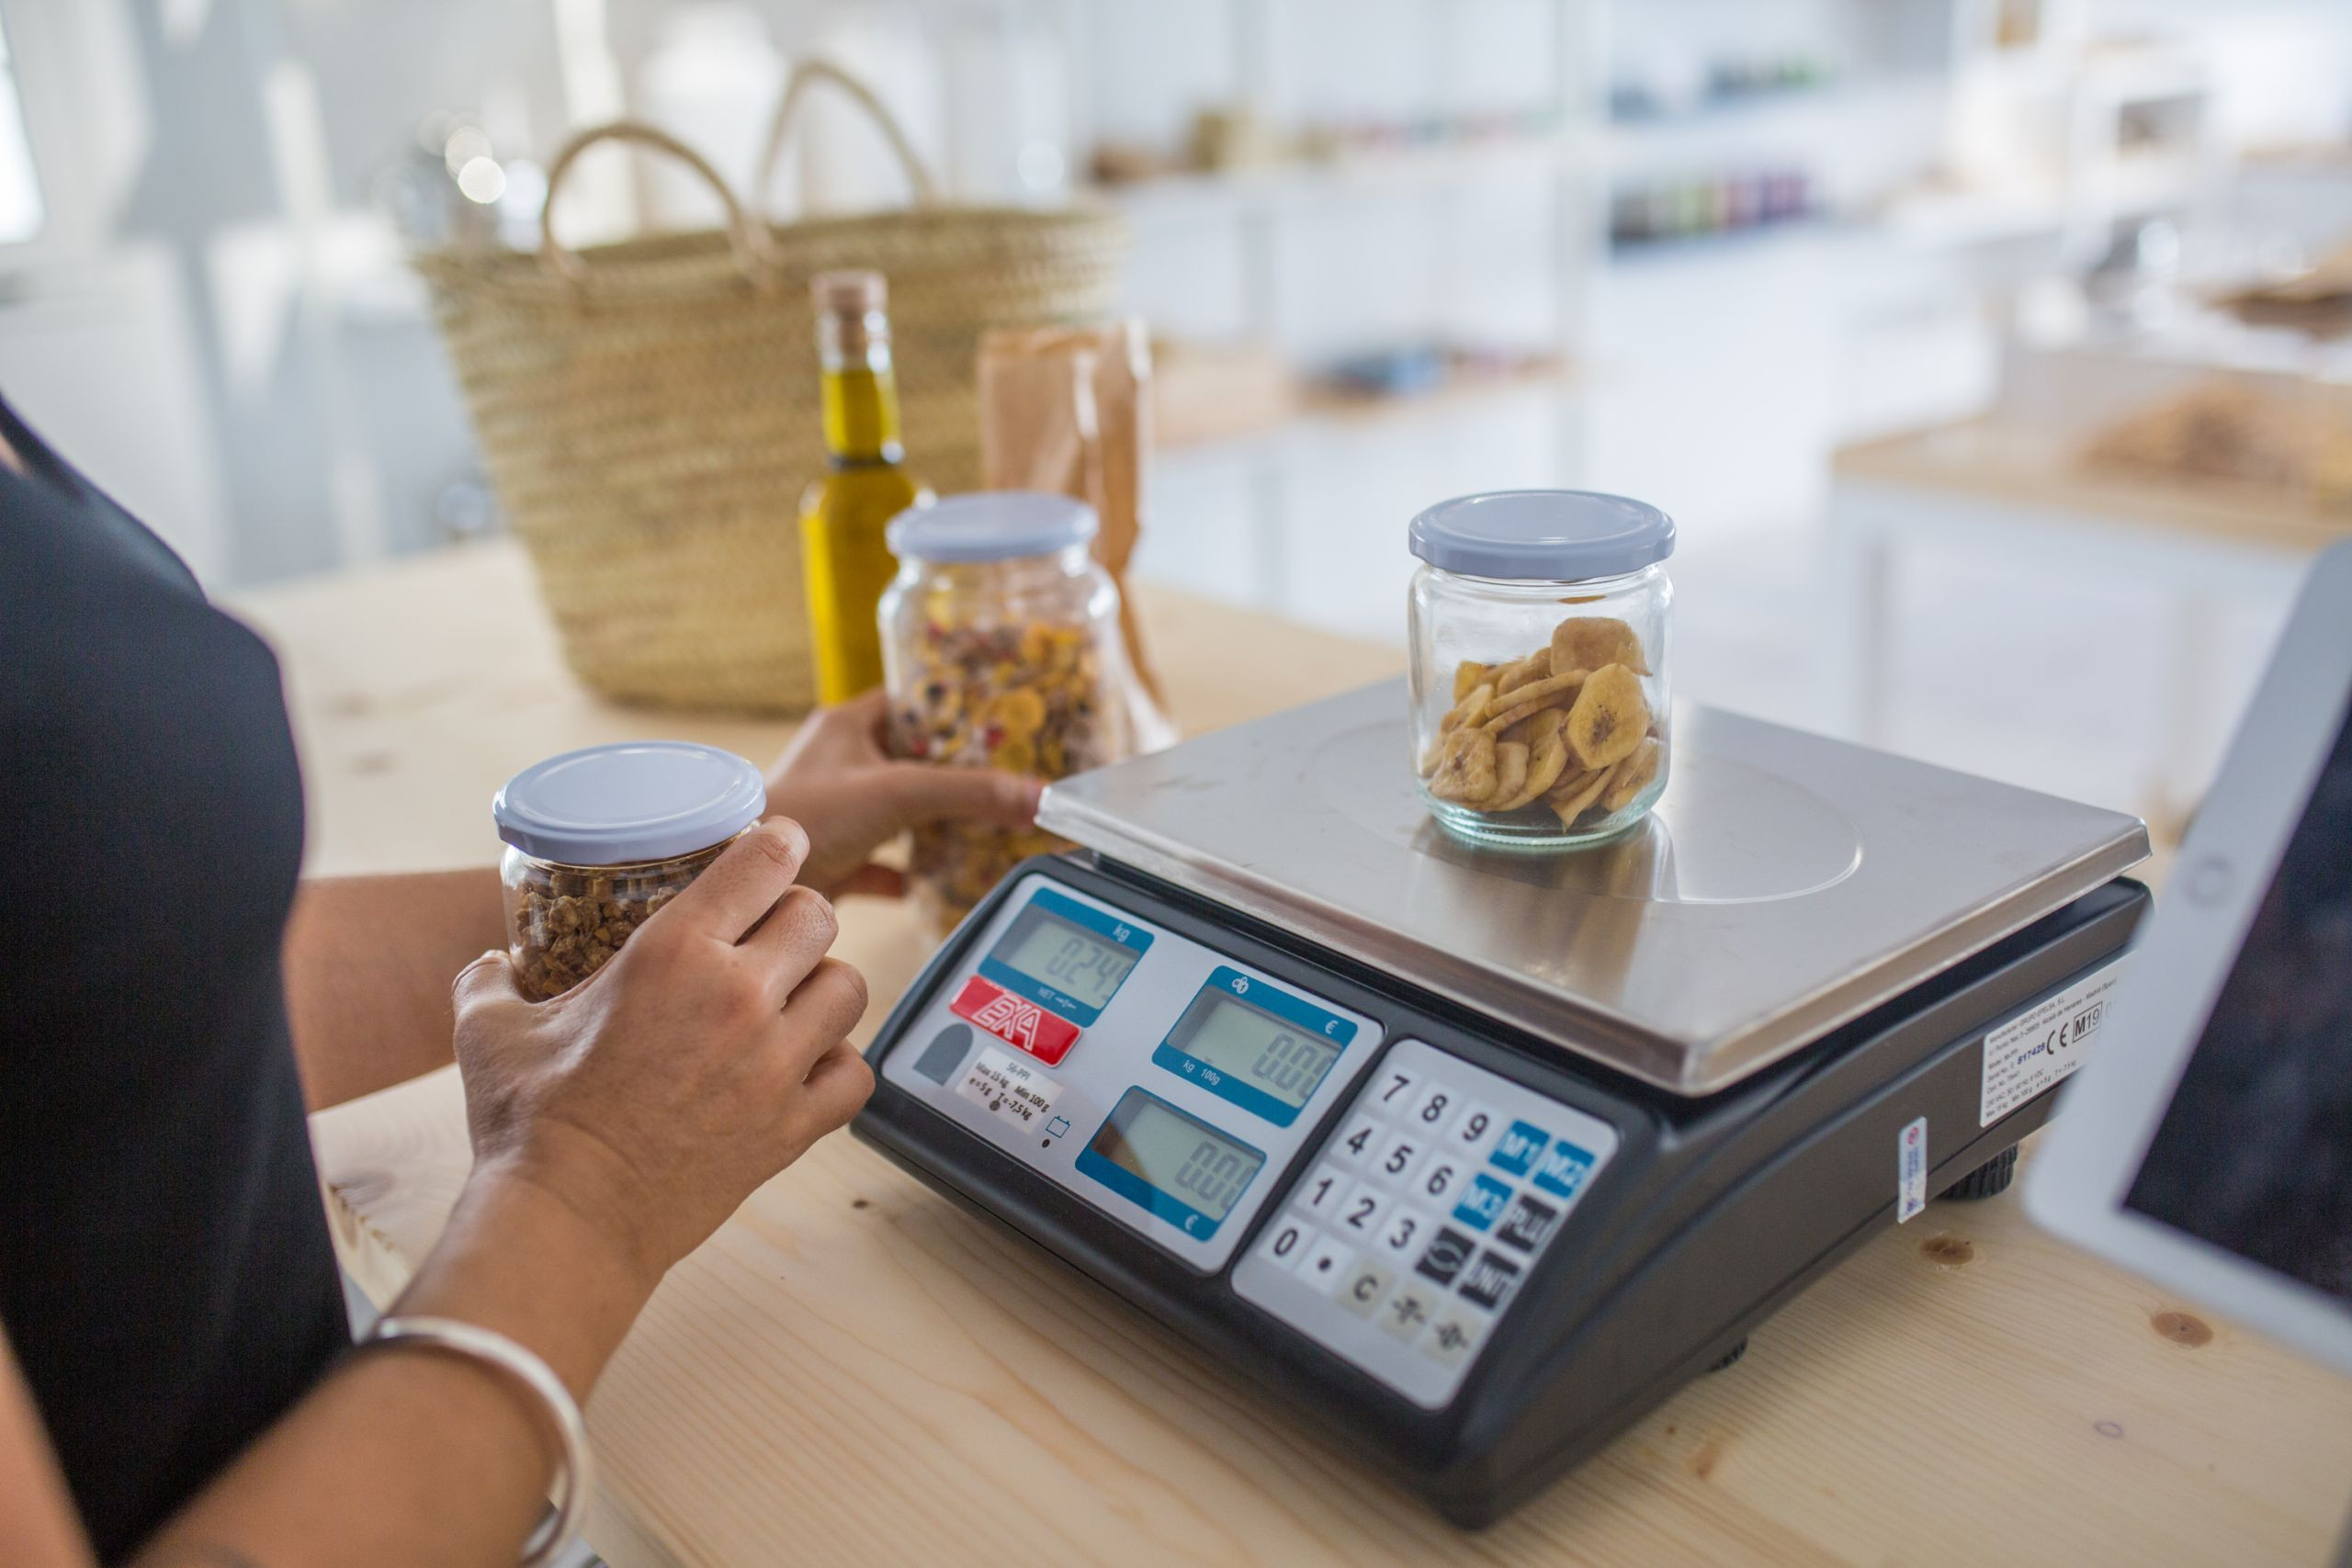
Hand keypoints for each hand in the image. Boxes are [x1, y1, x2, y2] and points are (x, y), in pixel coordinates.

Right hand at [448, 818, 871, 1289]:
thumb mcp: (488, 1029)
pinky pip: (856, 1074)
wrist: (566, 1221)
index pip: (764, 860)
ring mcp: (775, 1064)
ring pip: (850, 989)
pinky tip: (808, 1068)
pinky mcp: (793, 1127)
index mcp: (675, 953)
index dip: (778, 843)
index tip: (779, 845)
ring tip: (792, 1000)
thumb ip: (490, 980)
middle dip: (795, 916)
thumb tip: (490, 964)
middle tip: (770, 934)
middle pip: (817, 917)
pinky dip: (840, 1067)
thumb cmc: (529, 1124)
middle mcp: (740, 997)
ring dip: (824, 987)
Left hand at [764, 688, 1043, 898]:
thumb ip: (970, 793)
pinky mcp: (833, 858)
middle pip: (914, 760)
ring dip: (935, 822)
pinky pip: (881, 863)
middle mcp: (840, 764)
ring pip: (899, 812)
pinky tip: (934, 884)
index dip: (956, 708)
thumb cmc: (800, 817)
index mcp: (848, 725)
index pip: (913, 702)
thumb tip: (1039, 796)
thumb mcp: (896, 793)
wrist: (747, 889)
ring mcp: (836, 813)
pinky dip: (908, 874)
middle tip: (1006, 779)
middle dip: (957, 773)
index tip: (1002, 719)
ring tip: (985, 827)